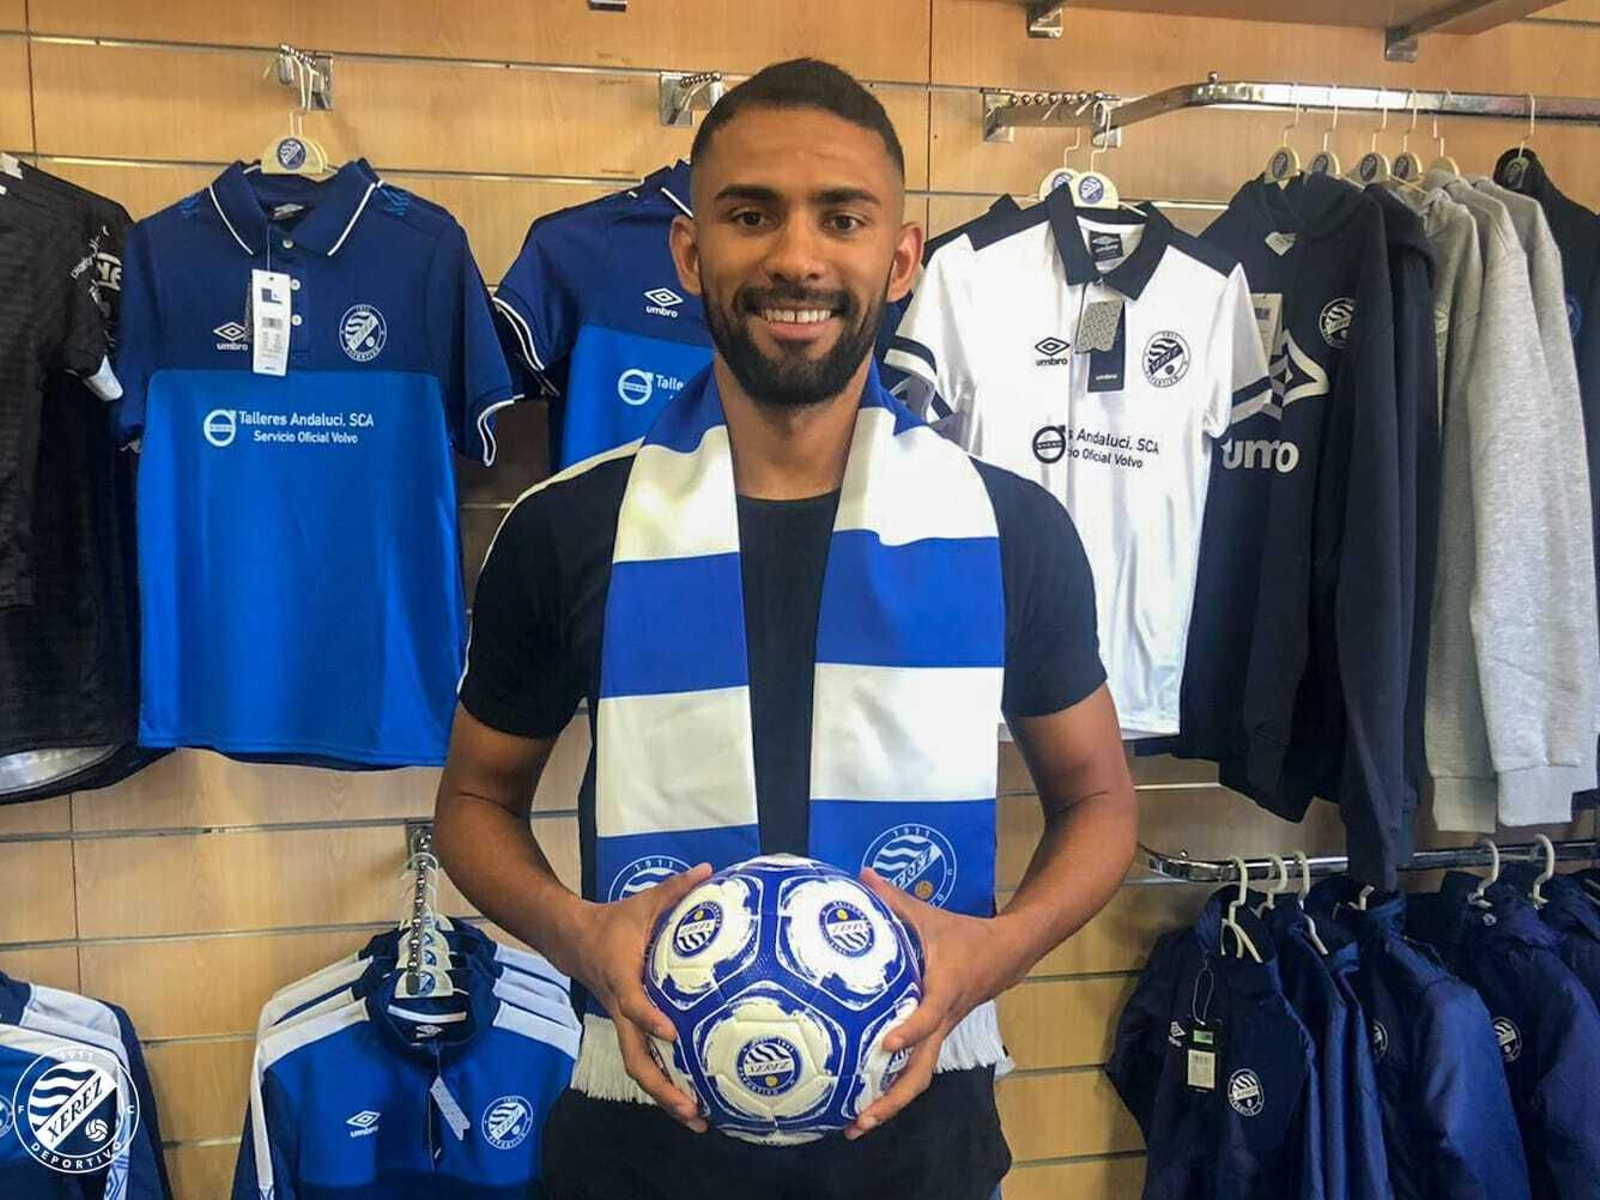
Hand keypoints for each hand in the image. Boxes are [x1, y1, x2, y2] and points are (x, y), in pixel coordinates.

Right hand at [561, 862, 712, 1130]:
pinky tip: (693, 1100)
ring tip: (697, 1119)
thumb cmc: (614, 922)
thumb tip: (709, 870)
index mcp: (622, 978)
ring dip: (665, 1095)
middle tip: (691, 1109)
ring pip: (640, 1067)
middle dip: (661, 1086)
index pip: (633, 1004)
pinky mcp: (630, 1029)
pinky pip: (646, 1060)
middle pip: (635, 1058)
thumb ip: (675, 890)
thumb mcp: (643, 902)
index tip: (672, 1032)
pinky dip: (666, 1082)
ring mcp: (624, 1024)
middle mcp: (621, 1010)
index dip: (650, 1018)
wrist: (573, 939)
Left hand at [845, 868, 1028, 1139]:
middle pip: (921, 1071)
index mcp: (942, 991)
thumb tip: (860, 875)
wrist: (1006, 954)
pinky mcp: (936, 1037)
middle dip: (892, 1099)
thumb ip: (894, 899)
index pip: (927, 1016)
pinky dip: (892, 1086)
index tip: (885, 1044)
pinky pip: (915, 1067)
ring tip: (855, 1124)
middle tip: (859, 1121)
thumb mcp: (929, 915)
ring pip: (918, 1077)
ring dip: (890, 1103)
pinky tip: (863, 1097)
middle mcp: (942, 1021)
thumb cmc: (964, 936)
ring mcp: (940, 1034)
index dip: (908, 1030)